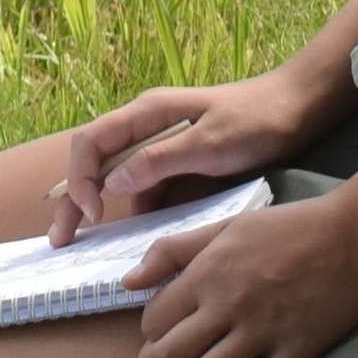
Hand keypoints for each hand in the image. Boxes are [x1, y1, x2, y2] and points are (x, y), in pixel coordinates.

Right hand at [48, 69, 332, 244]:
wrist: (297, 110)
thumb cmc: (256, 121)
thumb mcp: (208, 144)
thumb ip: (158, 162)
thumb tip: (110, 186)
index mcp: (147, 113)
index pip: (91, 142)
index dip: (80, 179)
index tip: (94, 215)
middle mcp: (146, 128)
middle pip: (94, 162)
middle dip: (73, 200)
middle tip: (59, 242)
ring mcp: (162, 148)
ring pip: (117, 180)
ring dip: (99, 210)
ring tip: (85, 247)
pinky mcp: (178, 167)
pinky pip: (147, 192)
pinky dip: (135, 215)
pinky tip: (136, 243)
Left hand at [128, 196, 357, 357]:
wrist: (353, 236)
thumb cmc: (287, 226)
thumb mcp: (226, 226)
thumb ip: (173, 250)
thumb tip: (128, 280)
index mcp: (209, 272)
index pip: (156, 319)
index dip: (150, 330)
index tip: (157, 330)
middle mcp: (230, 305)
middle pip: (172, 356)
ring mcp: (264, 332)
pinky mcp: (295, 352)